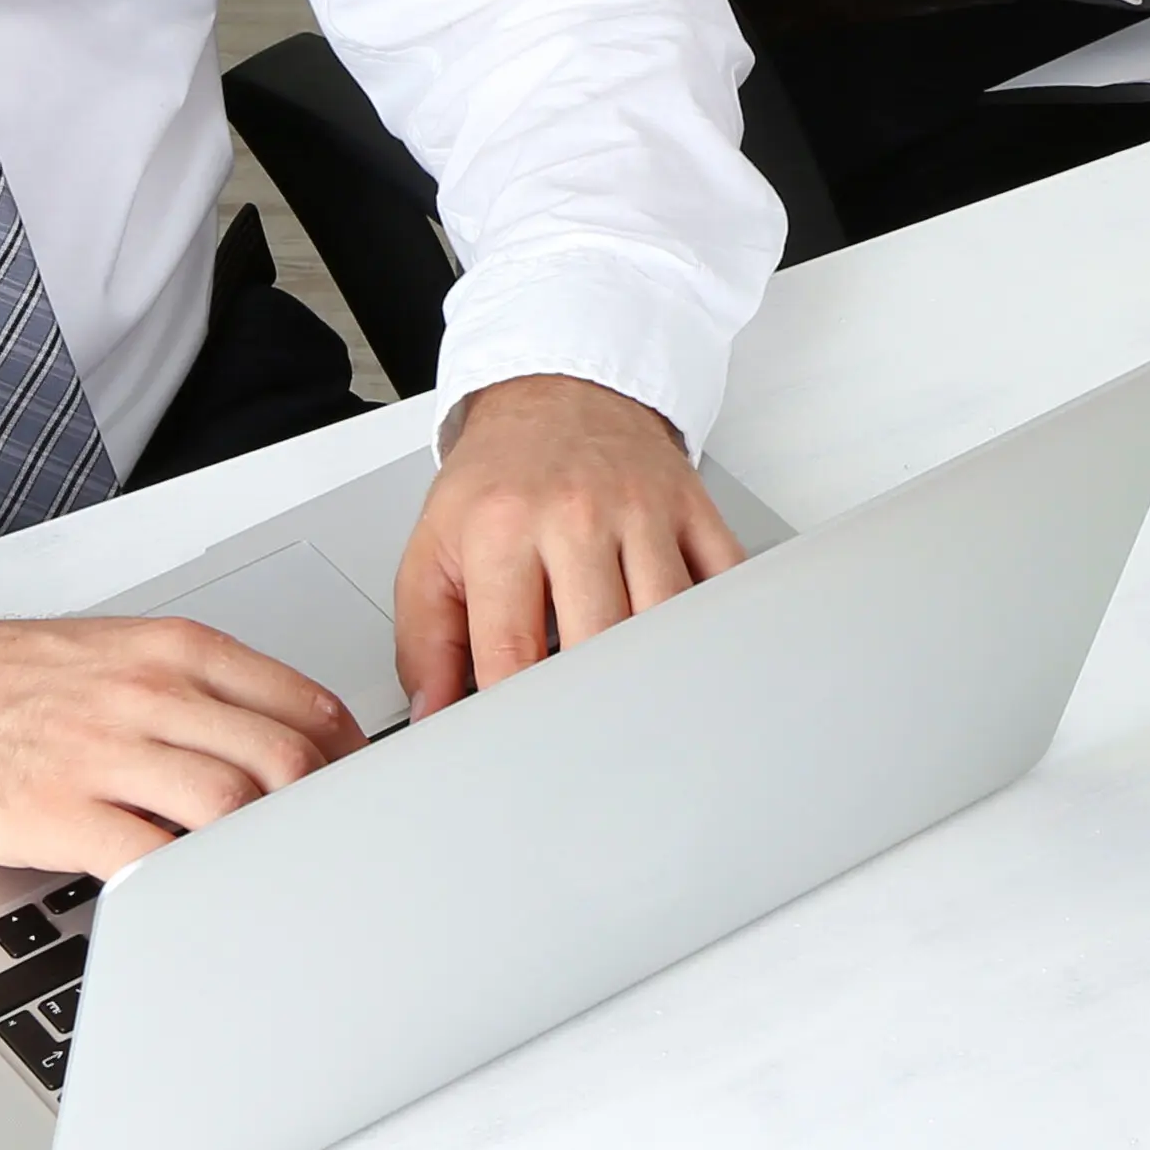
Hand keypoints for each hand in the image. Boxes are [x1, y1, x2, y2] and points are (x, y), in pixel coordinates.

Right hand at [0, 618, 358, 870]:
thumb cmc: (17, 682)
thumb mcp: (124, 653)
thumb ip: (204, 688)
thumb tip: (292, 737)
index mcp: (176, 651)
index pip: (301, 702)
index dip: (348, 757)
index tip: (359, 789)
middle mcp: (151, 694)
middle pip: (283, 757)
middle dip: (321, 807)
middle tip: (330, 842)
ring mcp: (107, 753)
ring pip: (231, 804)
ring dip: (265, 845)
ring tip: (275, 870)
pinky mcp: (62, 812)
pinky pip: (152, 856)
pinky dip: (192, 881)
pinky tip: (205, 893)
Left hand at [402, 374, 741, 714]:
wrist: (559, 393)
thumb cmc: (499, 480)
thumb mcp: (433, 550)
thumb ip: (425, 641)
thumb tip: (435, 716)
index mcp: (503, 530)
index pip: (511, 651)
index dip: (515, 719)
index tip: (519, 755)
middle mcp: (578, 515)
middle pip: (600, 640)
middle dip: (593, 705)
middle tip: (585, 747)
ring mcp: (644, 511)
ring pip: (669, 617)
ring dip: (657, 673)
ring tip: (640, 710)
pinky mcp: (693, 508)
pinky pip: (724, 579)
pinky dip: (719, 626)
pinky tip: (697, 654)